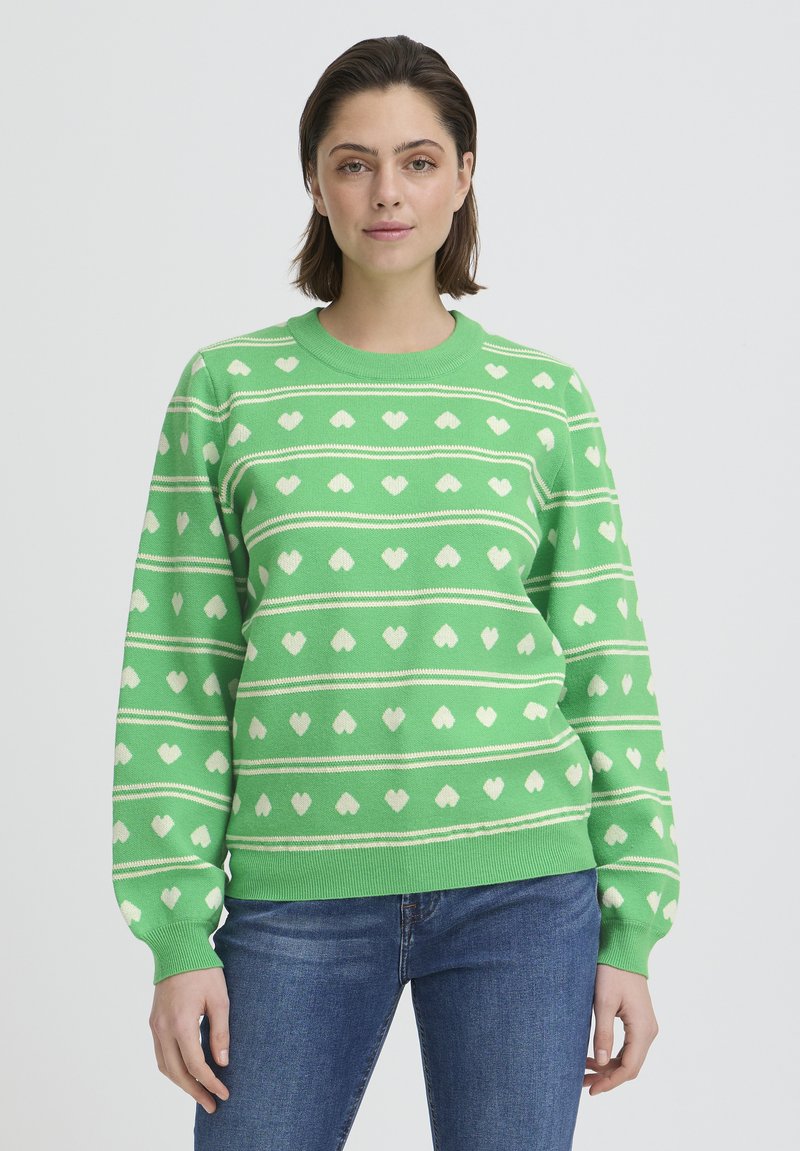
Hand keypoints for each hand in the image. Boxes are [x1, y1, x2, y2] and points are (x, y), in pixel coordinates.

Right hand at [149, 967, 230, 1114]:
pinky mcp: (153, 1021)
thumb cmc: (203, 969)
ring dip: (181, 1083)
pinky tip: (186, 1072)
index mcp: (181, 1023)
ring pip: (164, 1066)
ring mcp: (155, 1025)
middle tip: (212, 1105)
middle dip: (195, 1091)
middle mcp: (163, 1028)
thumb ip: (221, 1031)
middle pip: (177, 1073)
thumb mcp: (219, 998)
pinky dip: (172, 1068)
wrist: (178, 946)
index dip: (211, 1082)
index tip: (224, 1093)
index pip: (196, 1065)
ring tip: (200, 1093)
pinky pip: (160, 1054)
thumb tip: (222, 1062)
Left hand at [584, 963, 658, 1093]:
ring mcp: (646, 1027)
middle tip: (583, 1082)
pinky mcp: (639, 1021)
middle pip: (630, 1066)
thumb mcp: (603, 1002)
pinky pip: (628, 1047)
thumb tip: (599, 1062)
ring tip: (584, 1071)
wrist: (624, 949)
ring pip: (629, 1058)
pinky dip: (612, 1055)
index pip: (629, 1068)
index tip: (591, 1089)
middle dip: (607, 1077)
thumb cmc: (612, 971)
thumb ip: (603, 1033)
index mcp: (643, 1029)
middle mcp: (649, 1031)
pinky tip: (593, 1057)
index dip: (610, 1082)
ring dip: (608, 1068)